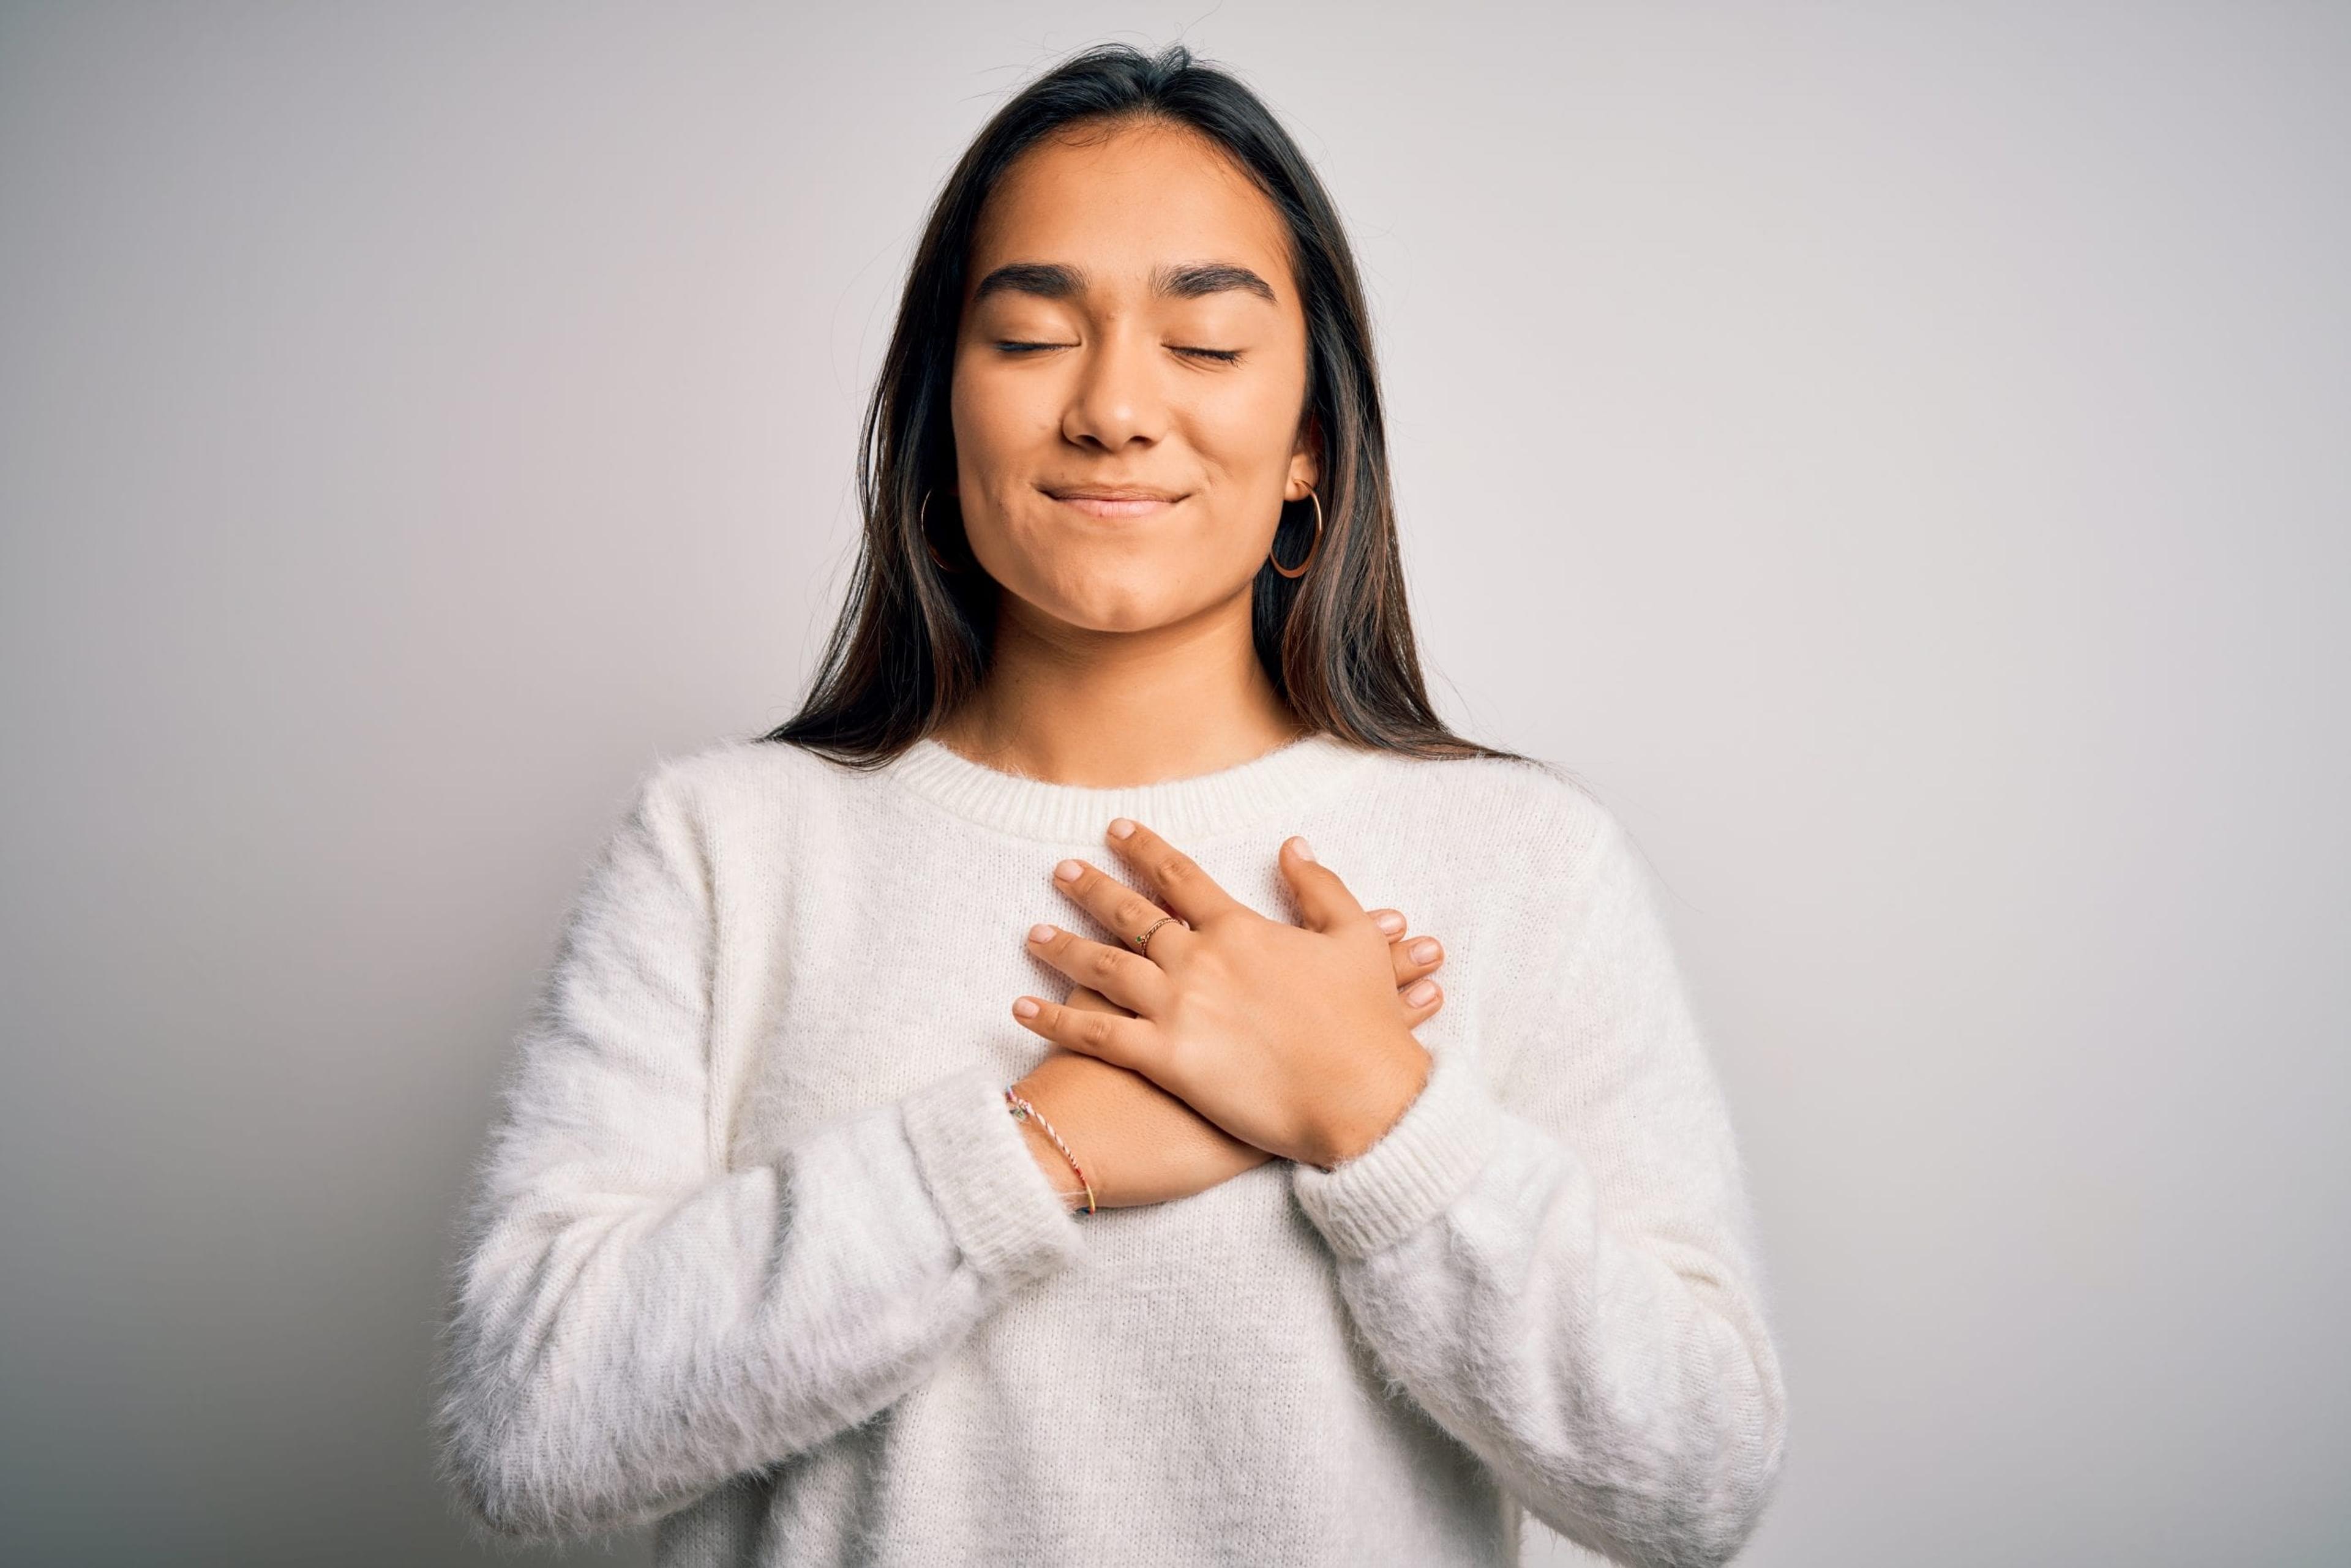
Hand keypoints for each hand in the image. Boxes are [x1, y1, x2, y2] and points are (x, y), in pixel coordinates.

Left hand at [1014, 821, 1434, 1170]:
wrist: (1362, 1098)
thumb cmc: (1366, 1024)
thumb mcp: (1356, 939)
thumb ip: (1320, 887)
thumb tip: (1292, 845)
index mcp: (1240, 929)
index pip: (1180, 877)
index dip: (1144, 849)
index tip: (1116, 830)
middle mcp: (1199, 961)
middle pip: (1132, 915)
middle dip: (1092, 888)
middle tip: (1061, 870)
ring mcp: (1177, 1010)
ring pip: (1105, 968)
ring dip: (1064, 948)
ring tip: (1033, 933)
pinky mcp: (1165, 1061)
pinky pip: (1097, 1035)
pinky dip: (1057, 1019)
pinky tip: (1024, 1008)